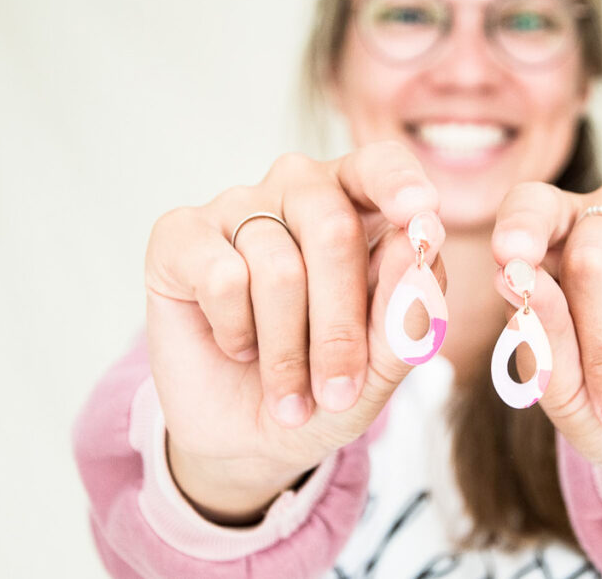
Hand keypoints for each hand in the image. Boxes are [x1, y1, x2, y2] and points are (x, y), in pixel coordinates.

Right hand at [144, 142, 445, 522]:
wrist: (250, 436)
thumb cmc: (326, 386)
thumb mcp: (382, 364)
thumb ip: (408, 306)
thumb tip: (416, 242)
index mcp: (359, 206)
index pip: (380, 166)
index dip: (400, 184)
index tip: (421, 213)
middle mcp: (297, 191)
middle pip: (333, 228)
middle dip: (340, 326)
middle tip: (338, 391)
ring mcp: (237, 206)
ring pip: (278, 268)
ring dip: (287, 352)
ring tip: (288, 391)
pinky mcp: (180, 235)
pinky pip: (222, 277)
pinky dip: (237, 332)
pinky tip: (237, 345)